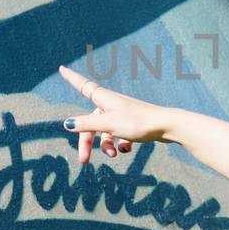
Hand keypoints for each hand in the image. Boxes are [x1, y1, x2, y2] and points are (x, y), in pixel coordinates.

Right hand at [57, 64, 172, 163]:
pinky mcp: (131, 124)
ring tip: (115, 154)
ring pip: (105, 132)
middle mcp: (111, 104)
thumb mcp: (108, 124)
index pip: (82, 86)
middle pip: (90, 122)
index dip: (71, 78)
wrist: (167, 126)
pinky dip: (120, 144)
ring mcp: (121, 114)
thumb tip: (66, 124)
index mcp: (104, 99)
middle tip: (83, 161)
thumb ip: (87, 124)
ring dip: (106, 146)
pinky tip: (128, 148)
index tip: (61, 68)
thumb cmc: (138, 122)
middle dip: (87, 142)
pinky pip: (118, 135)